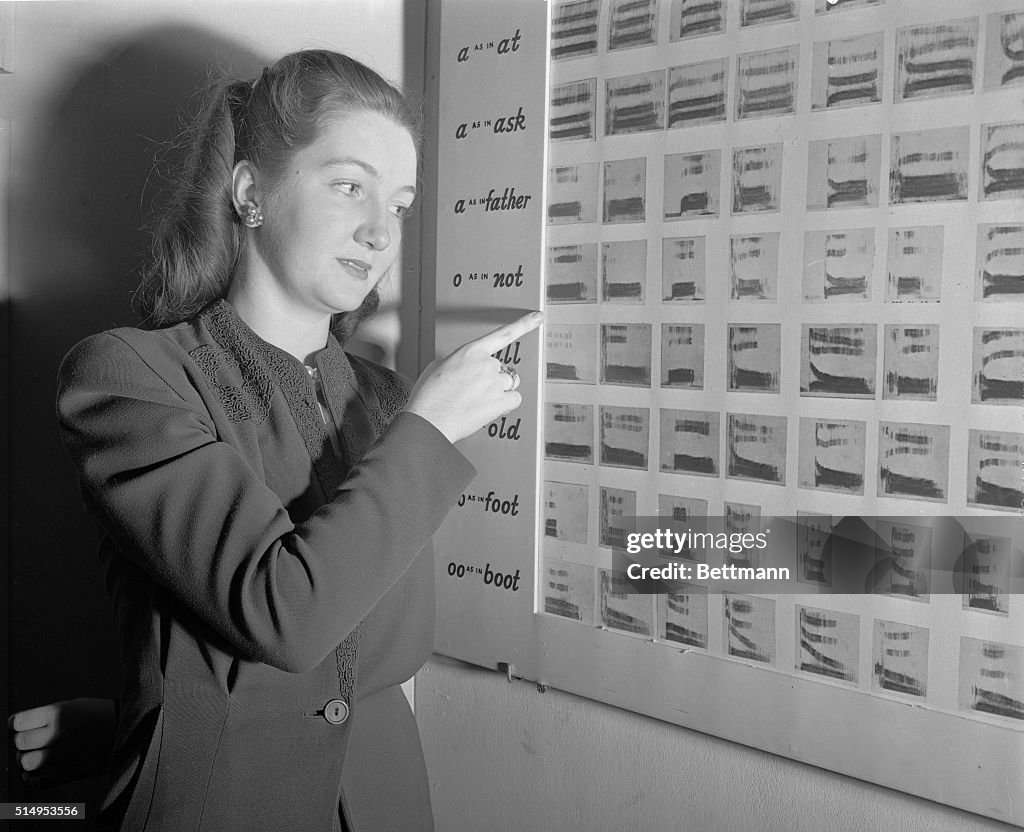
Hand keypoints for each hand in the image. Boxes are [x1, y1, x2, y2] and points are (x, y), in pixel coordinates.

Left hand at [8, 698, 116, 786]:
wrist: (132, 726)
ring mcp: (65, 754)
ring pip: (28, 763)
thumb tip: (24, 728)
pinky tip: (35, 772)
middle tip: (31, 740)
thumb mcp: (74, 704)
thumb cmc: (102, 714)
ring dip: (28, 760)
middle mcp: (59, 734)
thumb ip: (48, 716)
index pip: (18, 722)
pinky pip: (40, 781)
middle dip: (23, 742)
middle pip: (20, 743)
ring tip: (35, 755)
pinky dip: (32, 779)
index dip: (16, 723)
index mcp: (59, 713)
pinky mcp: (73, 772)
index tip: (19, 724)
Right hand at [405, 312, 542, 443]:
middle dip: (492, 378)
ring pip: (510, 383)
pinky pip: (515, 399)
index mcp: (470, 352)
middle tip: (474, 390)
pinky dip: (506, 404)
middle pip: (502, 368)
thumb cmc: (429, 396)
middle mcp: (486, 365)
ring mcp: (495, 383)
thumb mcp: (438, 366)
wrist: (429, 420)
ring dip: (499, 390)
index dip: (524, 324)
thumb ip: (459, 362)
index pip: (503, 334)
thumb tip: (465, 368)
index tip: (537, 317)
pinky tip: (489, 408)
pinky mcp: (500, 402)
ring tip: (479, 400)